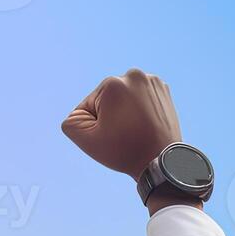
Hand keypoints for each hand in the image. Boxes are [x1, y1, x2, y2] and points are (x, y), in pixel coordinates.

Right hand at [62, 69, 193, 213]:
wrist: (161, 160)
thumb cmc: (123, 150)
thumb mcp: (86, 140)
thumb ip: (71, 122)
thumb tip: (80, 112)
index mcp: (112, 83)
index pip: (89, 105)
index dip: (96, 123)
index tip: (112, 134)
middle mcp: (133, 75)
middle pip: (107, 99)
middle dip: (111, 115)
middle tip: (124, 133)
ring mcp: (151, 80)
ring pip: (124, 98)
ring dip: (125, 111)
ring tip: (135, 128)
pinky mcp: (163, 88)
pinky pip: (140, 98)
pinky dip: (140, 109)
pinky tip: (145, 123)